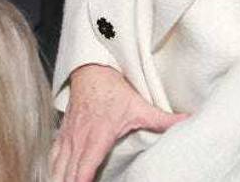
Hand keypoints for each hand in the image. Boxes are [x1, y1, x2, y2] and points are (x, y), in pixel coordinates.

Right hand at [50, 64, 187, 181]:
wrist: (93, 69)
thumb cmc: (114, 89)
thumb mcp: (140, 106)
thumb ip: (163, 119)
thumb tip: (188, 121)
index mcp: (98, 136)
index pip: (85, 166)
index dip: (81, 181)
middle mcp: (80, 139)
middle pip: (68, 171)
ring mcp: (68, 136)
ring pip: (57, 165)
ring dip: (58, 178)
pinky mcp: (62, 133)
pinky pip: (52, 156)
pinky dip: (51, 168)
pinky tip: (53, 176)